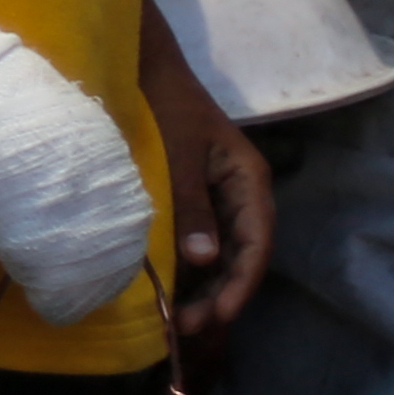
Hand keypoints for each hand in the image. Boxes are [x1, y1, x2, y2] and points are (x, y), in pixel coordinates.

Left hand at [141, 1, 275, 348]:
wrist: (137, 66)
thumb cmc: (164, 102)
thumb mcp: (179, 152)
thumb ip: (191, 204)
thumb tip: (204, 260)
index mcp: (249, 182)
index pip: (256, 245)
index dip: (240, 284)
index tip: (218, 317)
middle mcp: (238, 196)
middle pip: (238, 258)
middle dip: (218, 297)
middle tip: (186, 329)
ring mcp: (214, 200)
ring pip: (216, 256)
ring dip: (200, 290)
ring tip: (174, 322)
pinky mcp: (188, 202)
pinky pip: (193, 243)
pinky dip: (183, 269)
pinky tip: (165, 292)